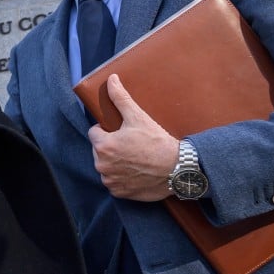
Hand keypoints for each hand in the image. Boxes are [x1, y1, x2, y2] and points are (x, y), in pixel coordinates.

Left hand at [87, 74, 178, 200]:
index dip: (108, 130)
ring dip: (115, 162)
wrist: (178, 169)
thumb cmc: (157, 142)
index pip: (95, 133)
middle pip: (99, 150)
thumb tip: (110, 80)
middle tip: (132, 145)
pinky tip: (136, 171)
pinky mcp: (119, 193)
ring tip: (135, 158)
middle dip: (111, 146)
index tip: (123, 132)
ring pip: (106, 166)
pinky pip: (114, 182)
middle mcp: (102, 166)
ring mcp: (110, 181)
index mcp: (103, 146)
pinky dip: (122, 177)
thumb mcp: (138, 117)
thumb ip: (120, 98)